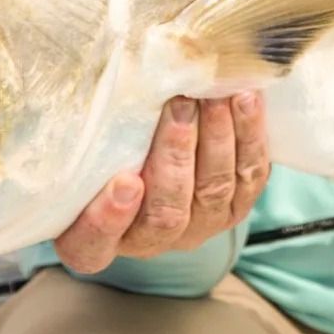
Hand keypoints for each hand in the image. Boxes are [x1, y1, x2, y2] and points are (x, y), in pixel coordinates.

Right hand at [53, 92, 270, 273]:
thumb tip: (105, 90)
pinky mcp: (234, 206)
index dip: (109, 218)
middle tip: (180, 105)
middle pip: (166, 212)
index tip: (126, 182)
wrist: (152, 142)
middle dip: (176, 155)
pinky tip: (245, 99)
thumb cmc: (103, 146)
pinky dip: (250, 136)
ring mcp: (196, 226)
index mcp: (93, 238)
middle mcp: (147, 240)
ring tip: (216, 96)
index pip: (93, 243)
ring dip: (217, 138)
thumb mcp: (83, 148)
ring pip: (212, 190)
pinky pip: (249, 177)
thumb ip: (88, 136)